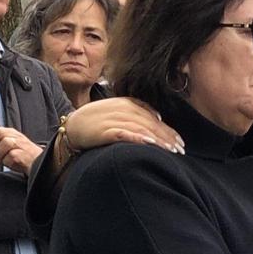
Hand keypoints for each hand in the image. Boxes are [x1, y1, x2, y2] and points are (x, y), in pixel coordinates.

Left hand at [0, 126, 41, 175]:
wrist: (41, 165)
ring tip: (1, 161)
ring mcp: (21, 145)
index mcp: (10, 133)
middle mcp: (16, 136)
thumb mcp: (10, 146)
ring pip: (4, 144)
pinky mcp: (24, 155)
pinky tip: (11, 164)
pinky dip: (7, 162)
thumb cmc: (24, 157)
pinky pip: (10, 157)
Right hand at [64, 97, 184, 154]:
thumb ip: (137, 112)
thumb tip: (158, 117)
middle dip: (167, 137)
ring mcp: (113, 119)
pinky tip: (149, 144)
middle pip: (150, 123)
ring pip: (141, 128)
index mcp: (127, 103)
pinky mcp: (104, 131)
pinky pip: (124, 133)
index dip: (168, 130)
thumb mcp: (118, 110)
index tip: (180, 142)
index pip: (153, 117)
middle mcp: (122, 109)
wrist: (72, 125)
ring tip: (171, 150)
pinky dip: (137, 138)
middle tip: (180, 150)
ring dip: (158, 140)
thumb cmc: (98, 120)